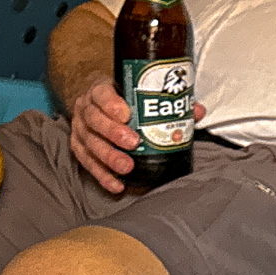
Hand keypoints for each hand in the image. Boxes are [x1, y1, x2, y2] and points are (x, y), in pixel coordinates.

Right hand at [68, 79, 206, 193]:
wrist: (103, 105)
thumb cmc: (126, 98)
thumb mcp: (142, 93)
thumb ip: (170, 101)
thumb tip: (196, 111)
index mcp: (101, 90)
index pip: (101, 94)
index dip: (111, 104)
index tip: (126, 114)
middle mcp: (85, 108)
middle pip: (93, 120)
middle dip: (112, 133)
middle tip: (132, 143)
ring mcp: (80, 129)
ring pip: (88, 143)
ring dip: (107, 157)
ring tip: (126, 167)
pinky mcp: (78, 147)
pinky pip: (86, 163)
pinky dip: (102, 175)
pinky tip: (116, 184)